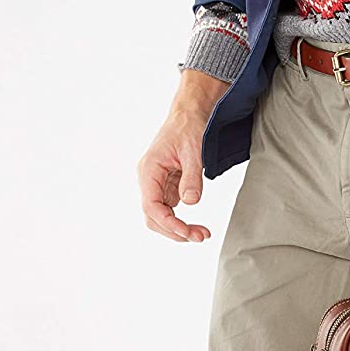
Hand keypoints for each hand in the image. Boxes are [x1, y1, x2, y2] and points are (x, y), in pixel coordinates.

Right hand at [137, 70, 228, 242]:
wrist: (191, 114)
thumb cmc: (189, 127)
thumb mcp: (194, 152)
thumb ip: (192, 178)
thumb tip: (190, 202)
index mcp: (149, 170)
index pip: (152, 206)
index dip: (169, 223)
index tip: (188, 232)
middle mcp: (149, 179)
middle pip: (153, 216)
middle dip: (174, 231)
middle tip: (200, 236)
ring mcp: (157, 184)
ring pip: (160, 216)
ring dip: (178, 229)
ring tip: (201, 234)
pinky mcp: (167, 185)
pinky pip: (169, 209)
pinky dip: (181, 220)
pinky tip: (196, 226)